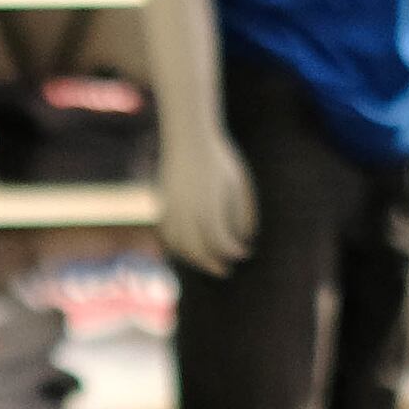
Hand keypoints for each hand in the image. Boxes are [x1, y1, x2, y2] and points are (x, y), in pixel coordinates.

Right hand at [157, 121, 254, 272]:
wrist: (188, 137)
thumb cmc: (218, 159)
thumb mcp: (238, 184)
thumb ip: (242, 213)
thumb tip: (246, 238)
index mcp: (208, 207)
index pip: (220, 242)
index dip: (233, 251)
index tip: (244, 253)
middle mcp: (187, 212)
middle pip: (197, 250)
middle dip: (212, 264)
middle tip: (226, 271)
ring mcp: (171, 209)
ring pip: (178, 245)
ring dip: (193, 259)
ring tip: (208, 264)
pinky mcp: (162, 204)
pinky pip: (166, 233)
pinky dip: (177, 246)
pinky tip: (190, 249)